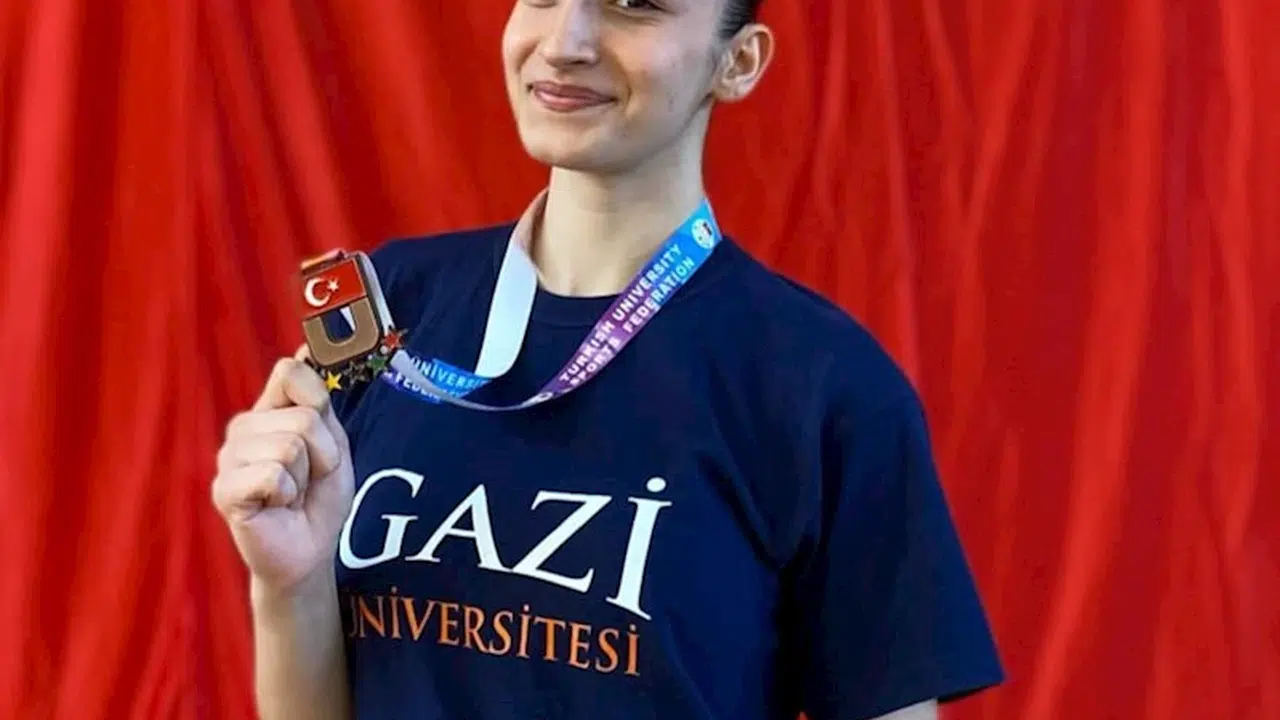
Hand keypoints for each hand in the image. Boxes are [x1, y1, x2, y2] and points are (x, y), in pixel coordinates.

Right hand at [211, 347, 354, 594]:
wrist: (309, 549)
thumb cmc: (319, 497)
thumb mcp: (333, 442)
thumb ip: (319, 400)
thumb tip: (306, 346)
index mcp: (268, 410)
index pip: (292, 372)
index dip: (320, 406)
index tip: (323, 438)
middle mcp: (242, 427)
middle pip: (303, 416)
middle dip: (324, 453)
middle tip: (310, 478)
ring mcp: (228, 457)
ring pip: (290, 446)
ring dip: (307, 476)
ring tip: (292, 494)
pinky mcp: (224, 489)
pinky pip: (272, 474)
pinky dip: (287, 494)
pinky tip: (276, 507)